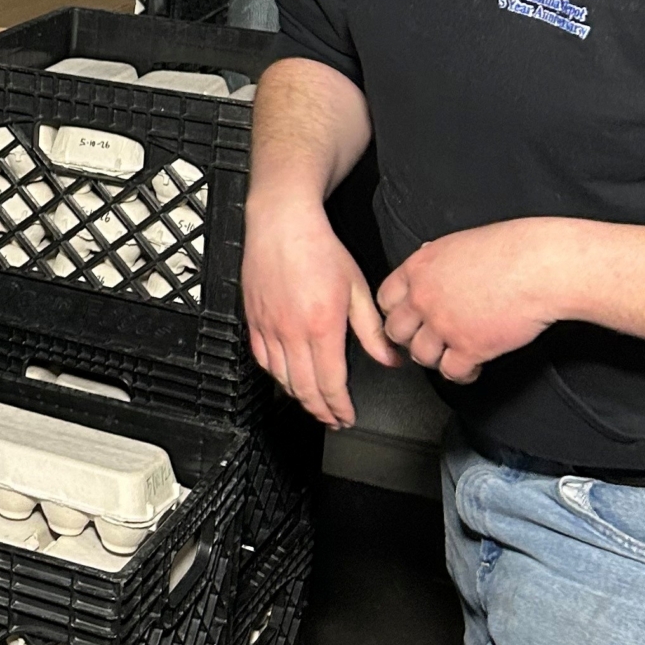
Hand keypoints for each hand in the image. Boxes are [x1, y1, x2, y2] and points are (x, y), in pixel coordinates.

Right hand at [242, 195, 402, 427]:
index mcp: (322, 327)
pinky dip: (276, 376)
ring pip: (281, 378)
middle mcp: (292, 333)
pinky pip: (262, 359)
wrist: (283, 224)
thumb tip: (390, 359)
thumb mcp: (357, 288)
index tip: (347, 416)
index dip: (340, 407)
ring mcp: (269, 328)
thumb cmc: (320, 249)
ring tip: (313, 405)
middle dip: (320, 410)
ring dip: (299, 397)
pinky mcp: (253, 320)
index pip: (331, 383)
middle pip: (304, 389)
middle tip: (333, 419)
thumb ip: (372, 330)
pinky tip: (286, 378)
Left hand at [376, 220, 574, 382]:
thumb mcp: (460, 242)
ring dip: (435, 358)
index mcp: (420, 269)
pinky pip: (451, 372)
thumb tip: (429, 261)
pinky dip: (462, 374)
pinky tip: (472, 367)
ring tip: (450, 354)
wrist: (542, 266)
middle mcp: (424, 297)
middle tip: (426, 341)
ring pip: (420, 356)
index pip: (385, 299)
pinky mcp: (469, 347)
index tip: (407, 320)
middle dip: (410, 339)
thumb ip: (437, 259)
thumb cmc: (512, 249)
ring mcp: (444, 324)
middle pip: (396, 331)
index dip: (396, 313)